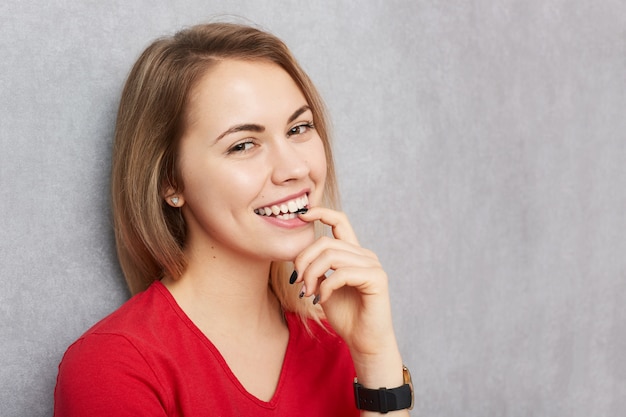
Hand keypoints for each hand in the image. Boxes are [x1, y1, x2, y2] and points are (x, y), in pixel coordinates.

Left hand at [293, 207, 398, 358]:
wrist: (363, 342)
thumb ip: (315, 270)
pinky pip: (342, 273)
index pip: (339, 221)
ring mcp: (373, 265)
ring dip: (312, 275)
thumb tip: (298, 258)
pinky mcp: (377, 278)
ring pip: (331, 256)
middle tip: (298, 283)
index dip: (321, 212)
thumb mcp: (323, 287)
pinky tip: (322, 299)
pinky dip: (326, 286)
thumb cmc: (345, 316)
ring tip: (308, 293)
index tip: (301, 215)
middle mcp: (365, 255)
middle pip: (326, 242)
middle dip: (304, 261)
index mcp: (353, 253)